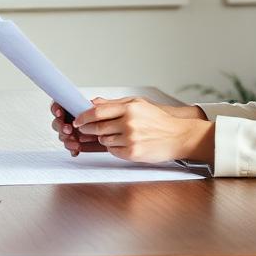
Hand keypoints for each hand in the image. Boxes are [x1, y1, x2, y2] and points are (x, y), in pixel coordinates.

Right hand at [51, 102, 106, 155]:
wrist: (118, 133)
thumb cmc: (111, 120)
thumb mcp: (104, 111)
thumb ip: (92, 109)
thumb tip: (85, 106)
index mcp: (75, 108)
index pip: (60, 106)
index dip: (56, 109)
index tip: (60, 113)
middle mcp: (72, 120)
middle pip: (58, 122)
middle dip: (61, 126)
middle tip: (69, 130)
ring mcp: (74, 132)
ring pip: (63, 136)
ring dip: (67, 139)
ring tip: (75, 142)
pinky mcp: (78, 143)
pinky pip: (70, 147)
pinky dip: (72, 149)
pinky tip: (76, 151)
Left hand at [71, 97, 213, 164]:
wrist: (178, 136)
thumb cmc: (158, 119)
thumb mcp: (138, 104)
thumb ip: (114, 104)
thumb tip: (93, 102)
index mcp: (130, 108)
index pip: (97, 112)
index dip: (83, 117)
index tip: (77, 120)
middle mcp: (129, 123)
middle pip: (97, 127)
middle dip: (87, 129)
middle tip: (84, 130)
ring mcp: (131, 139)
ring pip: (104, 140)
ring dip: (103, 139)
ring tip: (114, 135)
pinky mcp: (133, 153)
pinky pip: (113, 151)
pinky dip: (113, 148)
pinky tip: (122, 144)